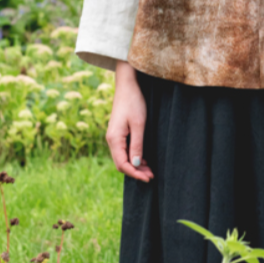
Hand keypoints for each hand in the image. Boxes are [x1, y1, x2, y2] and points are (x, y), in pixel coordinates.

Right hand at [106, 61, 153, 181]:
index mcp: (114, 139)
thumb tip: (136, 164)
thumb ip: (137, 145)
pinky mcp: (119, 133)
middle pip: (121, 163)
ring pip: (123, 157)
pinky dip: (134, 157)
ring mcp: (114, 136)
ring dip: (135, 165)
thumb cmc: (134, 102)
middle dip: (136, 171)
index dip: (135, 173)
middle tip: (151, 175)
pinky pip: (124, 150)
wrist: (127, 85)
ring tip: (150, 169)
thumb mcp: (139, 125)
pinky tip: (144, 159)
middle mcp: (111, 140)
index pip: (122, 164)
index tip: (148, 178)